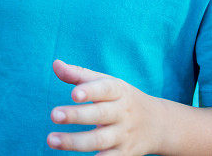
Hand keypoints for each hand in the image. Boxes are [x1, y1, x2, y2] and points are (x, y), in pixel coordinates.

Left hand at [48, 60, 163, 154]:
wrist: (159, 124)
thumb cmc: (121, 98)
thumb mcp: (106, 82)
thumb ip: (79, 74)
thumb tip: (55, 64)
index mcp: (118, 91)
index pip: (105, 89)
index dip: (90, 91)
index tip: (73, 94)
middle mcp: (122, 113)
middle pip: (100, 114)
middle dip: (77, 115)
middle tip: (54, 114)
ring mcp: (123, 135)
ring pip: (99, 140)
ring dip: (74, 142)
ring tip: (51, 140)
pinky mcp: (124, 154)